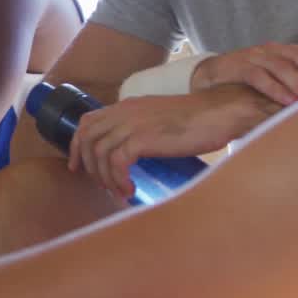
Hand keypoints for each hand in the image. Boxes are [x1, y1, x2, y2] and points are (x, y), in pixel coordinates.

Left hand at [67, 87, 279, 198]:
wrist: (220, 113)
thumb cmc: (196, 121)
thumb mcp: (160, 119)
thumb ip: (142, 129)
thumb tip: (132, 155)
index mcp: (126, 106)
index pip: (87, 122)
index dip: (78, 145)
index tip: (79, 167)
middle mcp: (125, 112)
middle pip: (88, 138)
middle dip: (88, 165)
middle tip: (102, 185)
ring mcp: (133, 123)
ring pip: (100, 152)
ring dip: (106, 177)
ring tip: (121, 191)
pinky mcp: (144, 137)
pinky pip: (117, 161)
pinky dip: (118, 179)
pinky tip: (129, 190)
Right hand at [190, 43, 297, 105]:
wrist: (211, 78)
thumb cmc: (250, 87)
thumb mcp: (279, 86)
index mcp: (289, 54)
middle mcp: (276, 50)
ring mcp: (256, 56)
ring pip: (282, 64)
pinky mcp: (237, 65)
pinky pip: (257, 74)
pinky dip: (273, 87)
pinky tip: (285, 100)